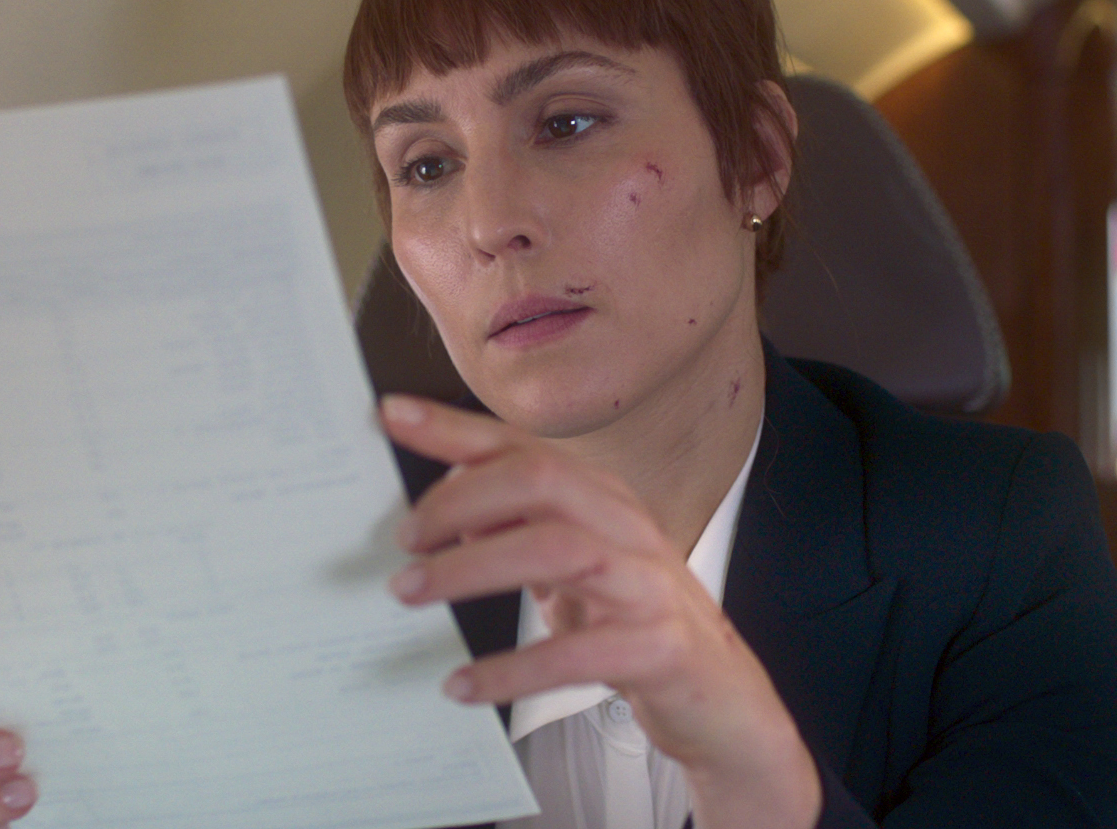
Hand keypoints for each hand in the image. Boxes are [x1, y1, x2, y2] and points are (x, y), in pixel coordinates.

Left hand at [379, 395, 819, 828]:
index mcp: (604, 501)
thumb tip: (445, 509)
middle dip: (461, 499)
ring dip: (472, 567)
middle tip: (404, 538)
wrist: (723, 701)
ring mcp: (649, 585)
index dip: (458, 428)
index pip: (525, 447)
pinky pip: (577, 653)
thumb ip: (519, 533)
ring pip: (558, 550)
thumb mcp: (574, 571)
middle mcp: (629, 529)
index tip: (394, 414)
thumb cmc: (639, 627)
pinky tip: (465, 684)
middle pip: (542, 480)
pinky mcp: (660, 648)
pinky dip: (512, 669)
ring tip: (413, 592)